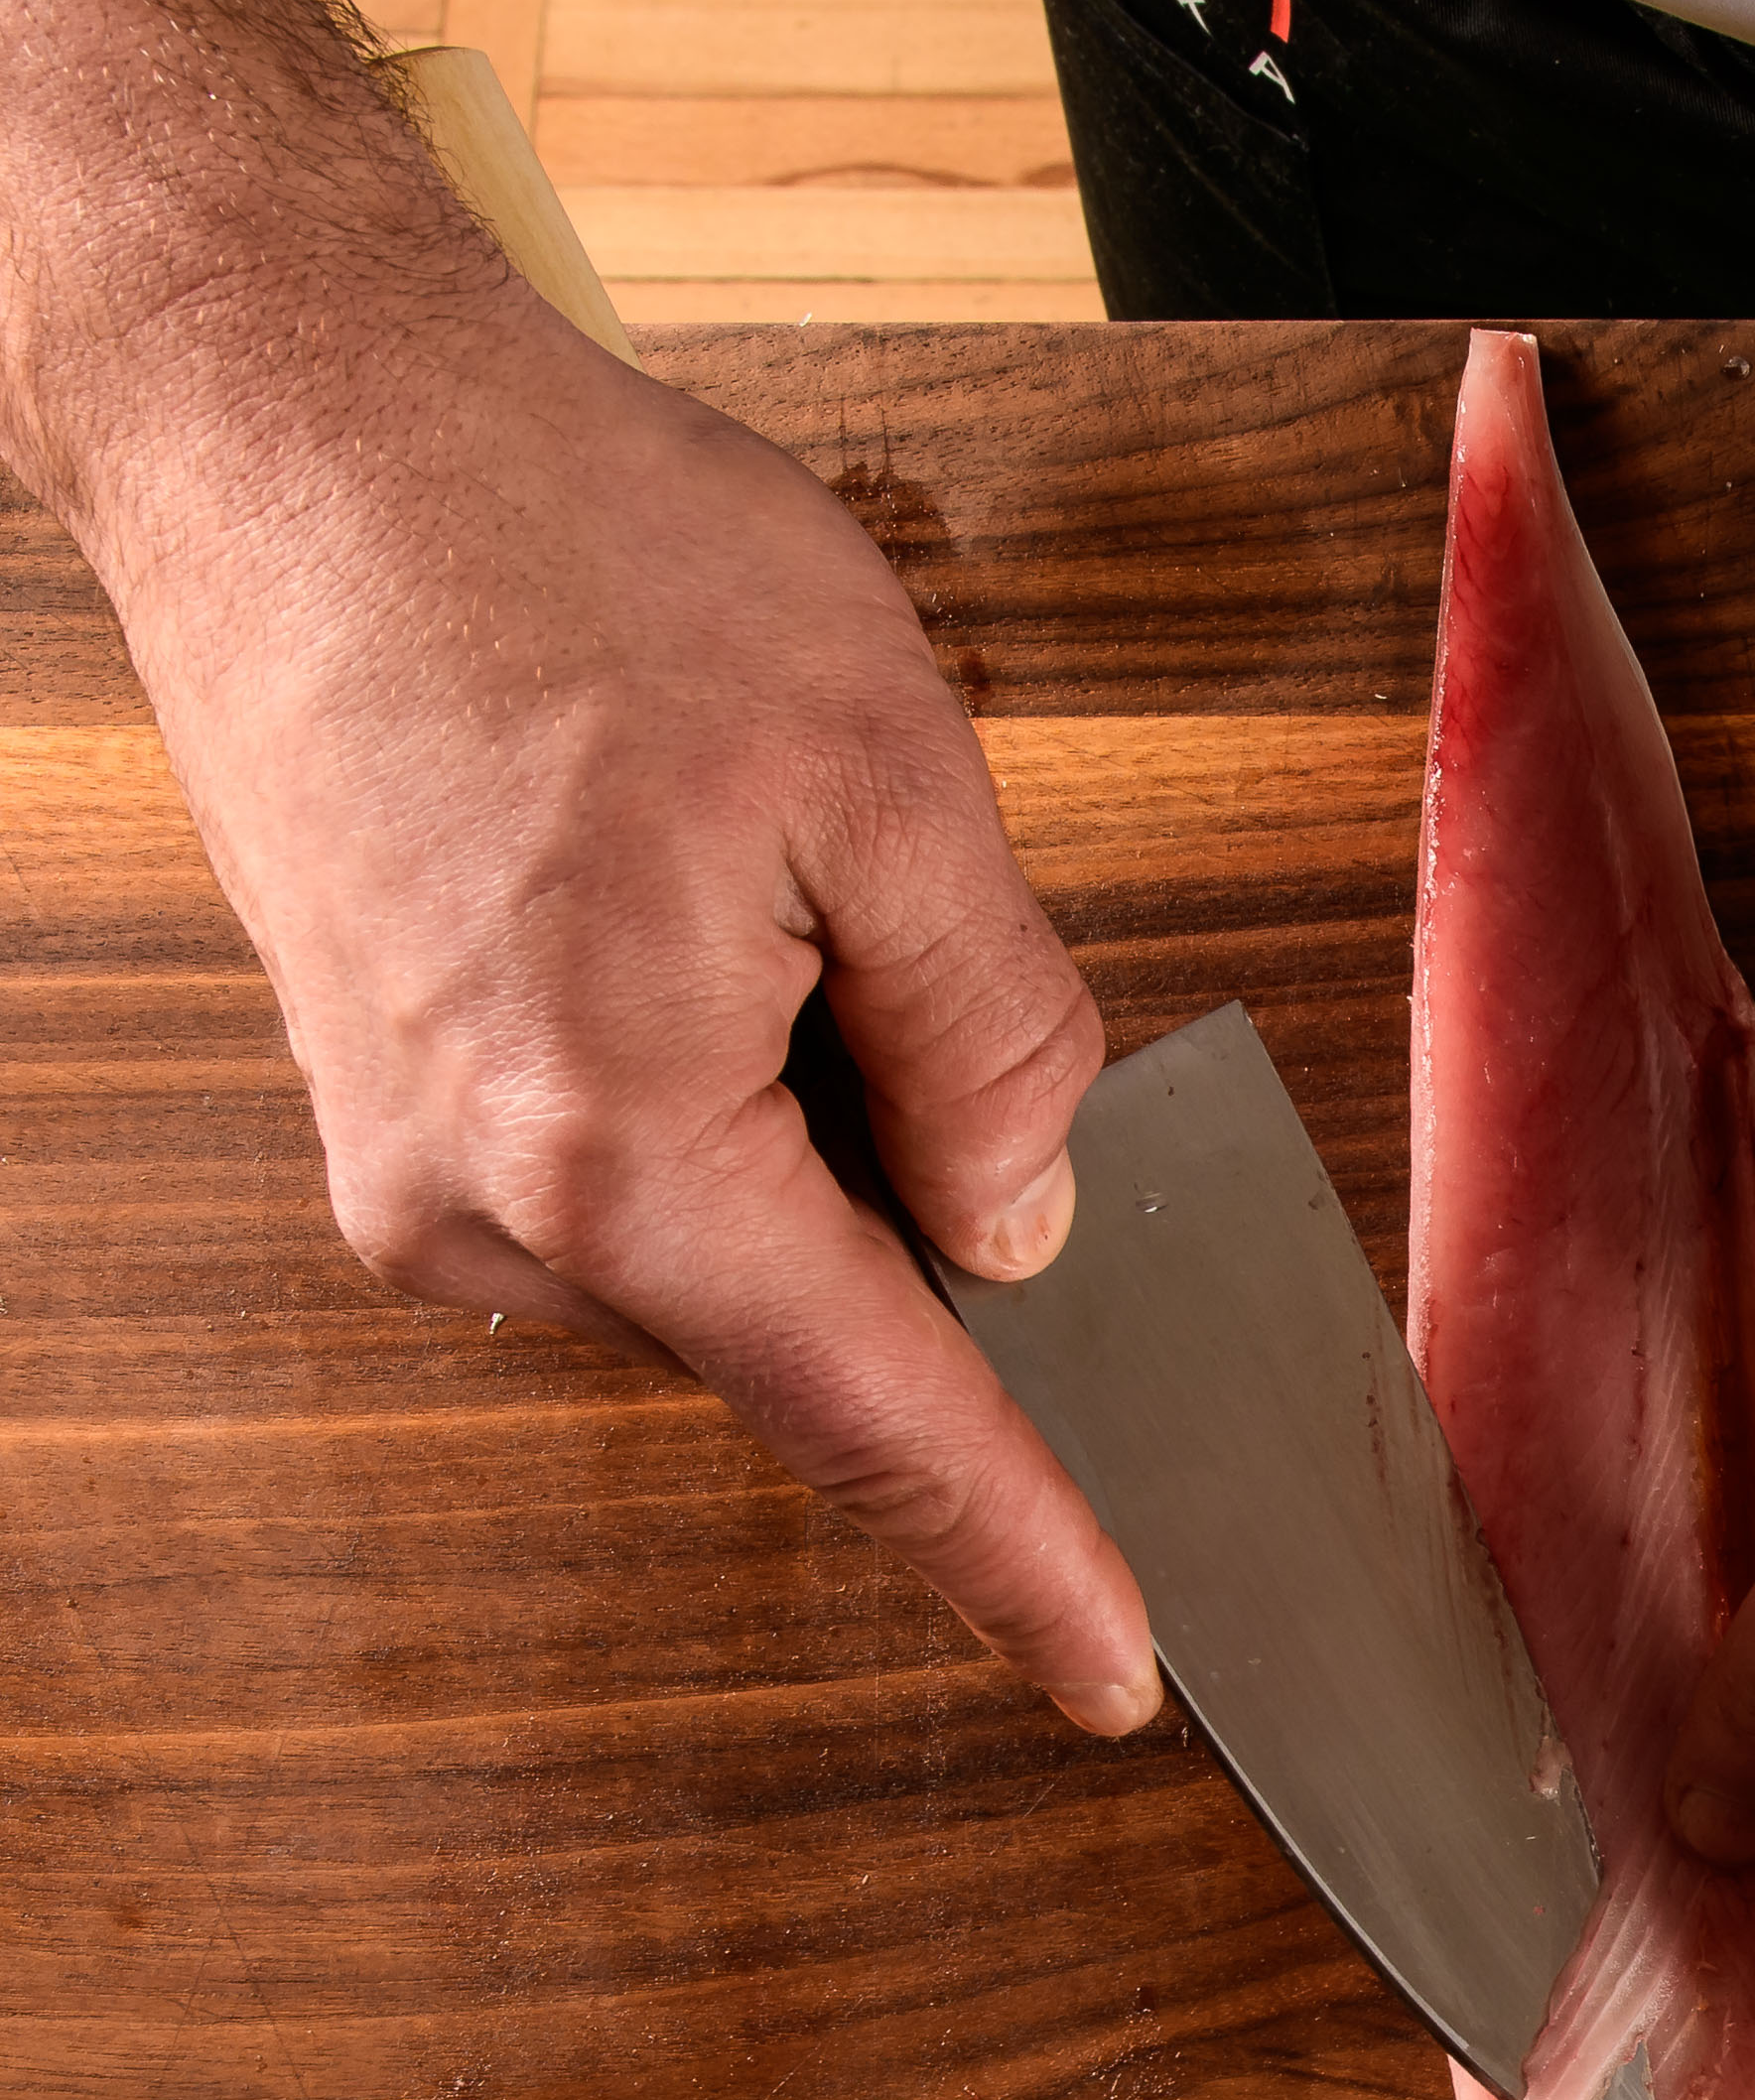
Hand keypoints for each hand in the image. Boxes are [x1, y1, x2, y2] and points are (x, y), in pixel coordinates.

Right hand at [86, 292, 1159, 1728]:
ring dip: (814, 1121)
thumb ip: (994, 1037)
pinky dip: (724, 1086)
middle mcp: (486, 1214)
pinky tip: (693, 901)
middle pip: (817, 1321)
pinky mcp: (391, 1110)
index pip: (884, 1418)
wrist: (288, 423)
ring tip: (752, 874)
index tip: (1121, 1675)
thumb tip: (1028, 1225)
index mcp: (619, 1152)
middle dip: (924, 1208)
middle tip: (890, 944)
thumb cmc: (573, 554)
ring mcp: (413, 1171)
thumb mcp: (884, 776)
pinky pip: (638, 1172)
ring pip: (733, 1243)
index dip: (1023, 1553)